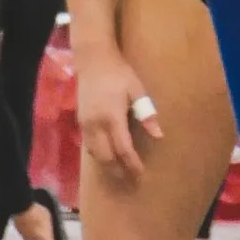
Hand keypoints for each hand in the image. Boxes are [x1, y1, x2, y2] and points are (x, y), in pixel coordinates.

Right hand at [74, 47, 162, 191]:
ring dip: (108, 166)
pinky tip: (107, 156)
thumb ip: (146, 113)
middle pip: (107, 157)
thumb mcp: (136, 89)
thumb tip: (158, 135)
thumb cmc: (119, 72)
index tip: (140, 174)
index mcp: (113, 117)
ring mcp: (86, 125)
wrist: (93, 59)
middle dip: (119, 170)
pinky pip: (89, 146)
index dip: (132, 164)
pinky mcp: (80, 122)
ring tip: (120, 172)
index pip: (123, 149)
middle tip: (131, 179)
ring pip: (96, 155)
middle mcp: (97, 125)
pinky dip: (99, 155)